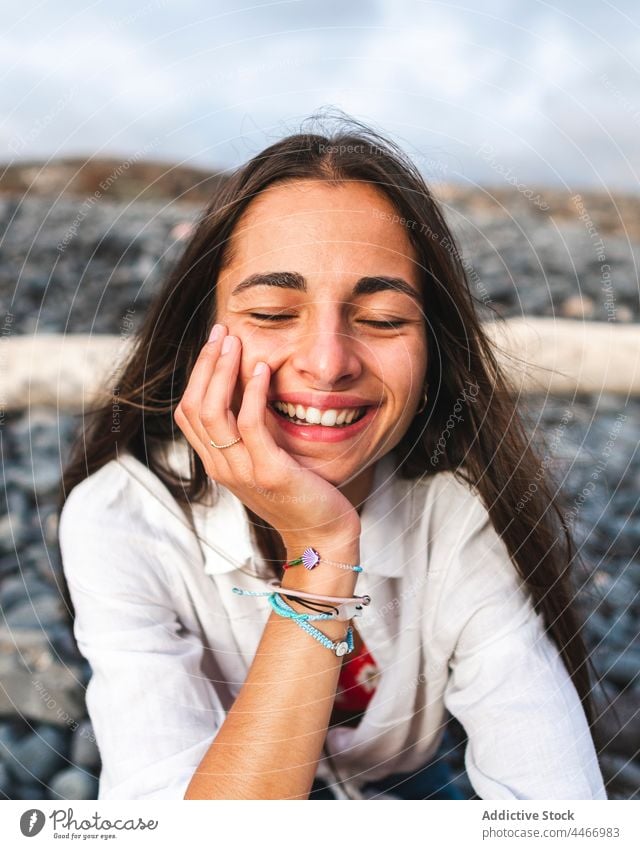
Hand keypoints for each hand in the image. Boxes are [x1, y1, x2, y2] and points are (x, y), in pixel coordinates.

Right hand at [174, 325, 361, 549]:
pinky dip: (252, 392)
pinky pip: (250, 425)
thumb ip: (251, 432)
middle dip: (206, 364)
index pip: (188, 412)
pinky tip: (263, 368)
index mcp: (217, 463)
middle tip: (221, 331)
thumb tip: (249, 387)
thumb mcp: (265, 459)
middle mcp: (221, 468)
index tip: (215, 343)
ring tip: (235, 342)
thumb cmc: (299, 494)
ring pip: (213, 412)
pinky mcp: (269, 473)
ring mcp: (242, 472)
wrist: (322, 536)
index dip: (197, 374)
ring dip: (222, 370)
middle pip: (194, 407)